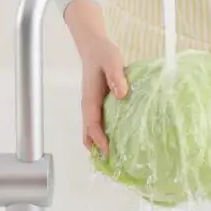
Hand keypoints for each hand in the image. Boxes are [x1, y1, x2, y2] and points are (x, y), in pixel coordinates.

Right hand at [80, 35, 127, 155]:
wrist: (94, 46)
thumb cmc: (103, 54)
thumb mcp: (112, 61)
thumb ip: (116, 76)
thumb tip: (122, 94)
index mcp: (90, 99)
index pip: (92, 125)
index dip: (99, 140)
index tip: (109, 152)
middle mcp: (88, 105)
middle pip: (88, 133)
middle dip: (97, 148)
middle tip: (112, 164)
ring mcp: (92, 105)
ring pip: (91, 130)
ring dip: (99, 143)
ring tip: (115, 157)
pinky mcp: (98, 103)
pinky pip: (97, 123)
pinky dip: (102, 134)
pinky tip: (117, 137)